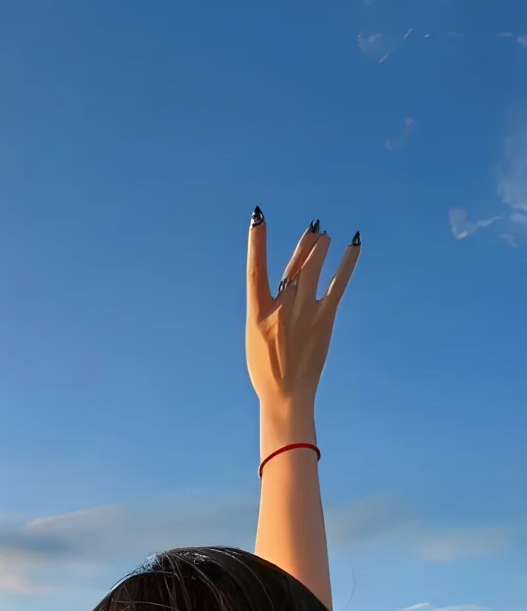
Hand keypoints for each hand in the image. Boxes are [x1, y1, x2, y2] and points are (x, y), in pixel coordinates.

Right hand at [246, 212, 359, 427]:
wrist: (286, 393)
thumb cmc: (267, 368)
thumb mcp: (256, 335)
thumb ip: (269, 307)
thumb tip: (286, 283)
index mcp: (257, 312)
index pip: (255, 269)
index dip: (256, 242)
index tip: (258, 217)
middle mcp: (281, 307)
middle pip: (293, 266)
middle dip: (304, 245)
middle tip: (313, 228)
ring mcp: (304, 311)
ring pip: (314, 268)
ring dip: (320, 248)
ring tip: (325, 234)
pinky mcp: (325, 318)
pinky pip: (338, 284)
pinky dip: (347, 263)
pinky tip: (354, 245)